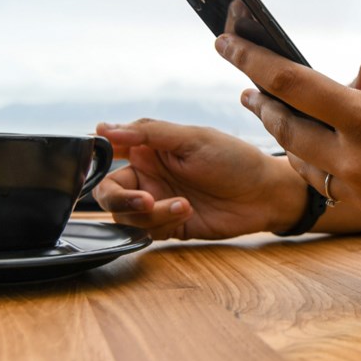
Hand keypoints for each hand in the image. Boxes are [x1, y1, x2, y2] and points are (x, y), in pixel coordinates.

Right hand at [93, 119, 305, 239]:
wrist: (265, 195)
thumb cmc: (234, 159)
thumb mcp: (192, 139)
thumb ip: (148, 133)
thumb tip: (103, 129)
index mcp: (149, 148)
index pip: (108, 152)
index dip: (96, 159)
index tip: (100, 163)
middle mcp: (148, 175)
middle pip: (108, 192)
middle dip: (120, 199)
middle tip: (143, 200)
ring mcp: (157, 202)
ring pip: (126, 216)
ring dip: (150, 213)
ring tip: (182, 204)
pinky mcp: (168, 226)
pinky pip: (147, 231)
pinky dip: (162, 223)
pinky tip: (187, 211)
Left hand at [214, 33, 360, 257]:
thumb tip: (351, 77)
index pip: (292, 83)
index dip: (252, 59)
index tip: (225, 41)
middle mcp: (355, 161)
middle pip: (286, 128)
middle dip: (261, 102)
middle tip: (246, 86)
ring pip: (303, 161)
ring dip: (285, 135)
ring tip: (275, 114)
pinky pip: (330, 183)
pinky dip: (315, 162)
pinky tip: (317, 150)